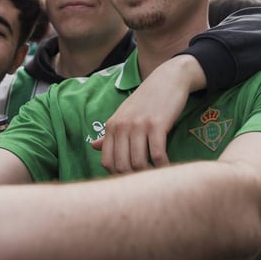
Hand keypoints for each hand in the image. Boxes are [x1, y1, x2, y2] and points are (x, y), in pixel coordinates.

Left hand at [90, 55, 204, 173]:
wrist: (168, 79)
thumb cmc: (146, 100)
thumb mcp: (124, 114)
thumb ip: (109, 133)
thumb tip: (92, 146)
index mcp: (112, 126)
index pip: (107, 161)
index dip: (118, 176)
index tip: (131, 179)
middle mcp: (122, 126)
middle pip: (121, 166)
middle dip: (133, 178)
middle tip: (145, 180)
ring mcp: (138, 125)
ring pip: (138, 163)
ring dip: (148, 174)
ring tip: (156, 176)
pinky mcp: (157, 124)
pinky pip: (157, 155)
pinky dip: (162, 166)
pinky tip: (167, 167)